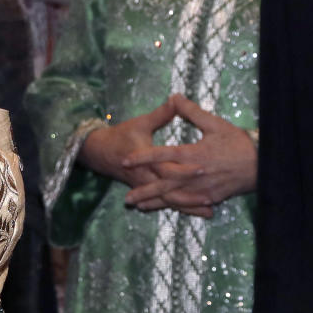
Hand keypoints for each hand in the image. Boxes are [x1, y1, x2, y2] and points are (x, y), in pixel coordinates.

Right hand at [77, 98, 212, 218]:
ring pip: (169, 200)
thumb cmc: (121, 135)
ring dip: (188, 206)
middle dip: (191, 193)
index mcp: (146, 161)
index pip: (167, 168)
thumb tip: (176, 99)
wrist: (100, 153)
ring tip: (209, 210)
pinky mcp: (148, 192)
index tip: (203, 168)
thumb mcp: (141, 123)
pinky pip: (166, 202)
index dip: (184, 169)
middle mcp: (147, 178)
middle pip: (171, 190)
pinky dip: (182, 208)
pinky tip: (198, 213)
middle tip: (212, 197)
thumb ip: (161, 114)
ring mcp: (147, 187)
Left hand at [120, 94, 256, 214]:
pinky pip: (188, 203)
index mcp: (193, 154)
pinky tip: (165, 208)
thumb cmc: (237, 142)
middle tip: (126, 199)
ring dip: (155, 202)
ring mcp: (202, 189)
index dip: (142, 158)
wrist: (261, 164)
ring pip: (173, 197)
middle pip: (163, 184)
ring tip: (139, 206)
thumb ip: (191, 112)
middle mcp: (194, 175)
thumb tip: (174, 96)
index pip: (162, 156)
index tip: (125, 161)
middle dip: (144, 191)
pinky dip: (174, 206)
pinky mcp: (210, 198)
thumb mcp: (214, 123)